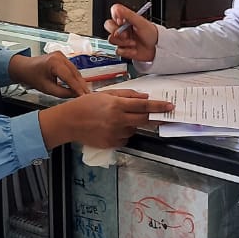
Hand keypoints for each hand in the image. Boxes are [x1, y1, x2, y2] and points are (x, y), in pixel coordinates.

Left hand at [8, 51, 89, 97]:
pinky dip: (75, 77)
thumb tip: (75, 96)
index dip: (78, 88)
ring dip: (80, 81)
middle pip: (75, 73)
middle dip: (81, 85)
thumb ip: (62, 92)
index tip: (84, 96)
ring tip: (85, 92)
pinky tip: (79, 85)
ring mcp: (61, 55)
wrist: (24, 67)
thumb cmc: (33, 77)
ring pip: (75, 70)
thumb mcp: (47, 88)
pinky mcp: (62, 57)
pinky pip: (72, 68)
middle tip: (88, 96)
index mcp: (54, 63)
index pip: (70, 77)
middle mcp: (59, 56)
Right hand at [39, 88, 173, 150]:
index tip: (170, 107)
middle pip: (144, 119)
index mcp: (116, 105)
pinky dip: (124, 133)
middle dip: (155, 117)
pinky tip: (112, 128)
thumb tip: (145, 97)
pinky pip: (125, 138)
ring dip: (133, 124)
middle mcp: (118, 120)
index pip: (144, 105)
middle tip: (162, 115)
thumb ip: (126, 95)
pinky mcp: (111, 144)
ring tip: (118, 119)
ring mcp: (115, 133)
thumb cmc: (85, 105)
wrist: (69, 122)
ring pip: (134, 129)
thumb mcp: (105, 94)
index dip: (159, 106)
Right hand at [105, 3, 157, 61]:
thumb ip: (128, 14)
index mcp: (126, 19)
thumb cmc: (151, 34)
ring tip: (133, 43)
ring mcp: (121, 39)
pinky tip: (134, 49)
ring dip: (123, 42)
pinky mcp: (123, 49)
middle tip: (126, 34)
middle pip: (108, 25)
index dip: (115, 17)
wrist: (157, 49)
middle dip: (116, 31)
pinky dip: (127, 51)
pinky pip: (118, 50)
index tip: (122, 21)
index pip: (114, 12)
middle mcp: (122, 28)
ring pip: (111, 39)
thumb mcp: (141, 22)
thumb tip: (117, 8)